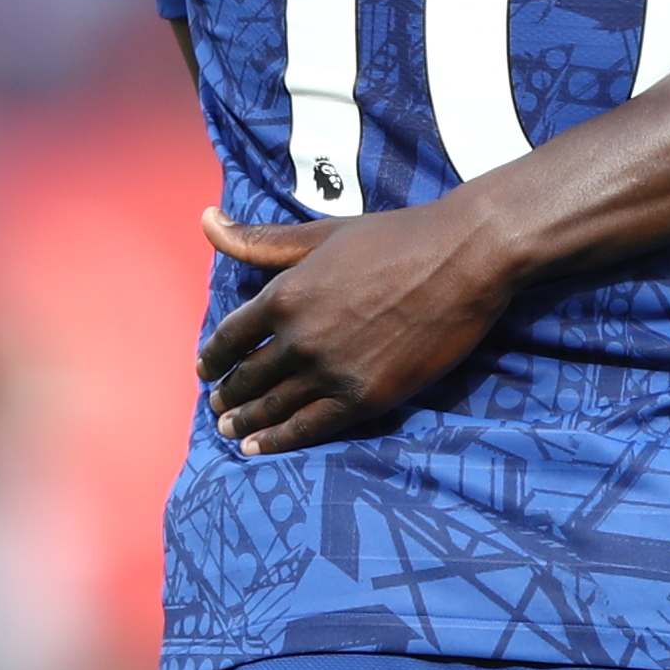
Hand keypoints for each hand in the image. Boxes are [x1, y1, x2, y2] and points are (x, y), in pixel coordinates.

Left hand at [197, 197, 523, 453]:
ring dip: (245, 422)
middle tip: (217, 407)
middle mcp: (299, 338)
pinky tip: (258, 449)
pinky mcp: (364, 398)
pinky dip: (278, 441)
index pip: (230, 336)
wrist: (463, 258)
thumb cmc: (396, 238)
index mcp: (284, 294)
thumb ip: (261, 240)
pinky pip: (309, 428)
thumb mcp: (321, 234)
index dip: (213, 358)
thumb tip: (205, 220)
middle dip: (227, 395)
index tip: (205, 370)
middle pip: (248, 377)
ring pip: (273, 406)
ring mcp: (331, 371)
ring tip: (230, 431)